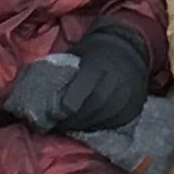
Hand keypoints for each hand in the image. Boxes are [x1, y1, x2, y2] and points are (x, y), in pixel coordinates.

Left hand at [6, 26, 155, 135]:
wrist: (130, 47)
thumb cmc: (96, 50)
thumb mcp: (77, 55)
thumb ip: (63, 77)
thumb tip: (40, 99)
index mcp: (95, 69)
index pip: (71, 103)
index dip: (58, 112)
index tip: (50, 114)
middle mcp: (113, 85)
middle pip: (85, 114)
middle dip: (68, 122)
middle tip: (57, 124)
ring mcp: (126, 99)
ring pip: (98, 122)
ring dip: (82, 126)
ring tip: (71, 125)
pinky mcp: (133, 109)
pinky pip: (111, 124)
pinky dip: (98, 125)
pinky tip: (89, 122)